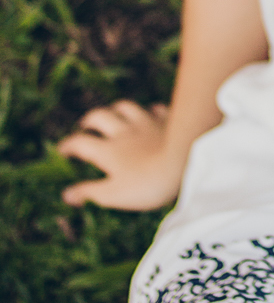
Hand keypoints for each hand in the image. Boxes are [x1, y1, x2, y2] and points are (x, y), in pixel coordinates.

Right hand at [58, 100, 183, 210]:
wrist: (184, 163)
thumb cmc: (147, 184)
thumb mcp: (114, 195)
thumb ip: (89, 192)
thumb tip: (66, 195)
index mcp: (108, 150)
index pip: (80, 143)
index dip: (68, 145)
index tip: (61, 150)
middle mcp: (124, 131)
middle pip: (100, 117)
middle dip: (89, 119)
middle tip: (85, 126)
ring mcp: (146, 123)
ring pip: (126, 107)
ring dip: (116, 109)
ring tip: (113, 114)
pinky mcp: (167, 120)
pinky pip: (155, 109)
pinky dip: (150, 111)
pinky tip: (151, 113)